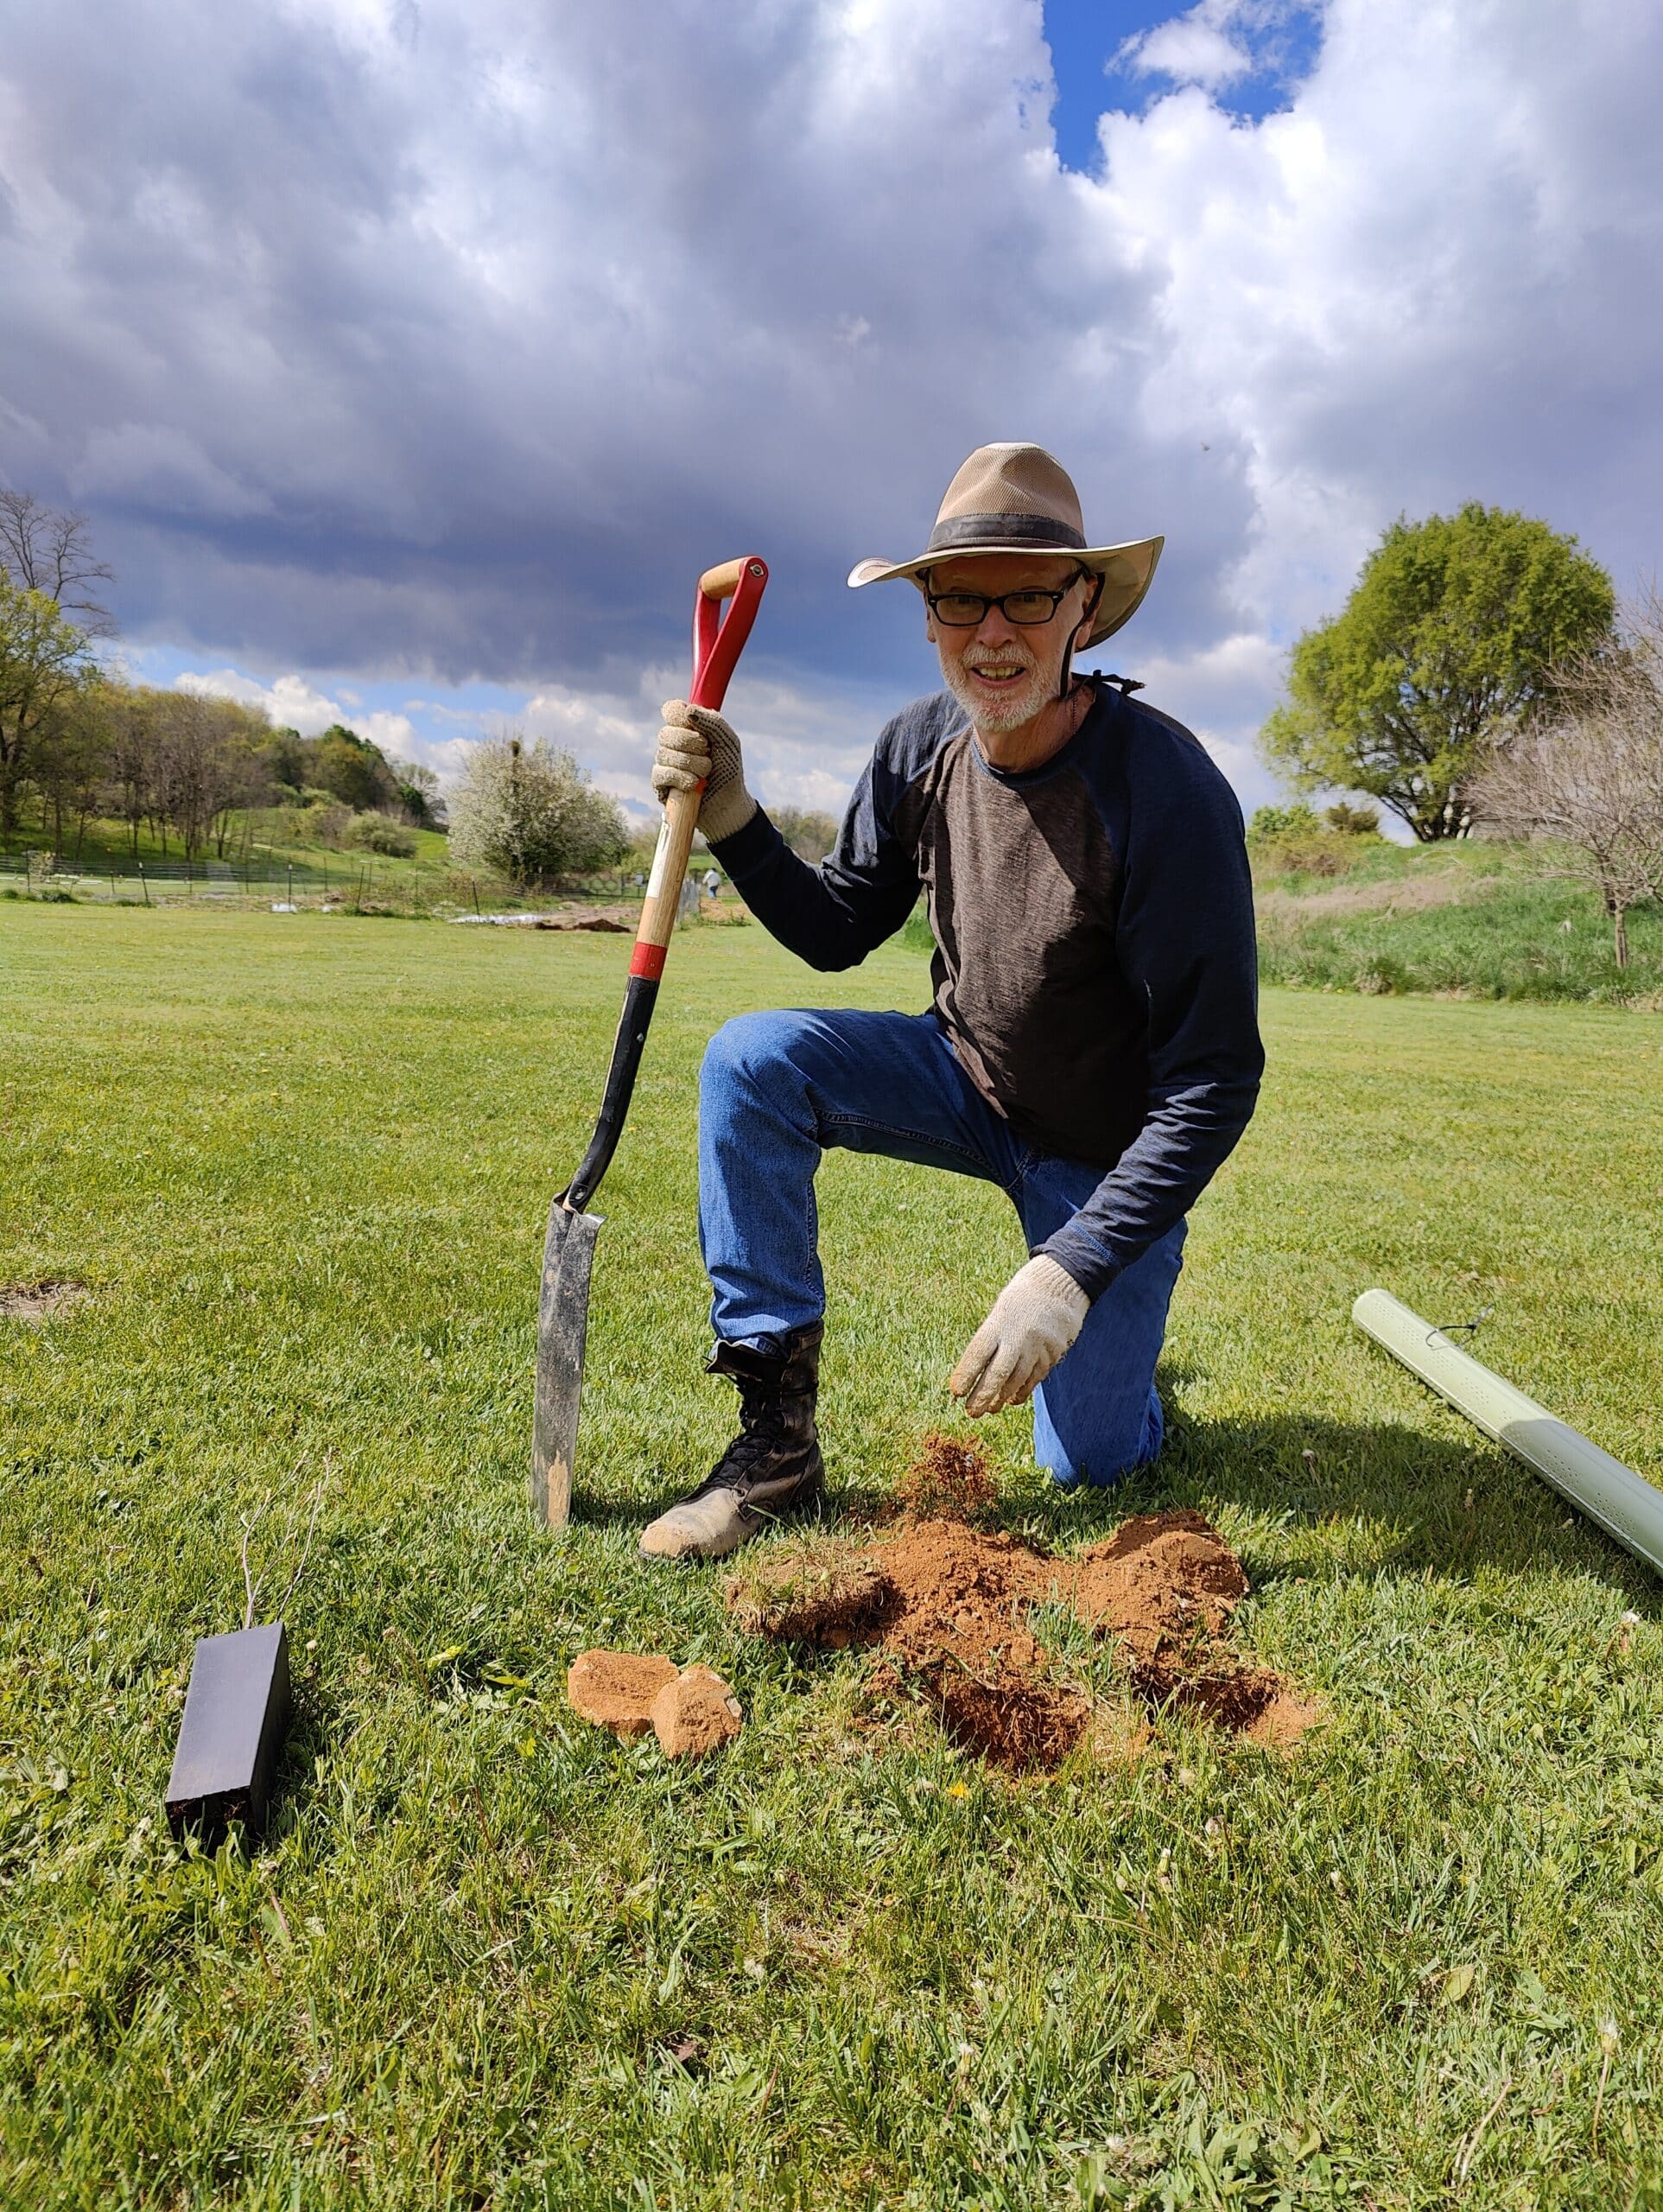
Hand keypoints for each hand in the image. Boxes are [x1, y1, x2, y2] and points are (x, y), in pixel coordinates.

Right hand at [651, 700, 756, 843]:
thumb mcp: (728, 741)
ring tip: (706, 773)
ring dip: (691, 764)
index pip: (671, 710)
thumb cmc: (728, 769)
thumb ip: (713, 722)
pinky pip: (660, 773)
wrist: (728, 803)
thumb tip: (688, 711)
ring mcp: (665, 763)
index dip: (677, 714)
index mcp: (688, 728)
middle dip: (689, 743)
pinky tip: (693, 785)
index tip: (691, 721)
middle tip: (707, 752)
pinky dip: (680, 778)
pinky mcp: (660, 783)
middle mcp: (673, 743)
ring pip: (664, 754)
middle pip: (666, 733)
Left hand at [947, 1256, 1088, 1416]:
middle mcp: (1018, 1336)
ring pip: (1017, 1380)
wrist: (1060, 1285)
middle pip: (998, 1372)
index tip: (956, 1391)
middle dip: (983, 1395)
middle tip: (971, 1412)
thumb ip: (991, 1340)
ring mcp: (1037, 1347)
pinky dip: (1022, 1391)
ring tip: (990, 1409)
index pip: (978, 1353)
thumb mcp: (1000, 1311)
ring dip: (1001, 1397)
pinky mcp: (1053, 1353)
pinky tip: (1012, 1400)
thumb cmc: (1021, 1300)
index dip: (966, 1374)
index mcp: (999, 1322)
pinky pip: (1035, 1378)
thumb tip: (975, 1374)